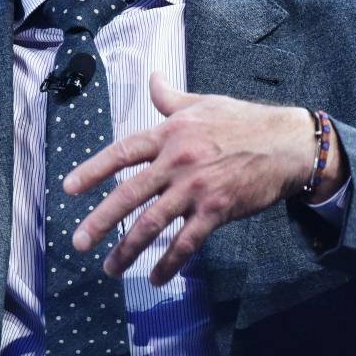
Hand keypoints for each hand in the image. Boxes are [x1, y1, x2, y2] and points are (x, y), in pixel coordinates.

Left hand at [63, 72, 343, 285]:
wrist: (287, 142)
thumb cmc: (243, 120)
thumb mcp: (202, 102)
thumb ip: (170, 97)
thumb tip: (151, 77)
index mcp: (169, 133)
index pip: (122, 152)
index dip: (93, 170)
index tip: (69, 188)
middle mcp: (177, 160)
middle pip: (129, 194)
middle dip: (101, 221)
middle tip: (79, 242)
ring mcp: (196, 187)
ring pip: (153, 223)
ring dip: (128, 249)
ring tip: (111, 269)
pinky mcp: (217, 210)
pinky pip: (186, 242)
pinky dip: (169, 262)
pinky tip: (156, 278)